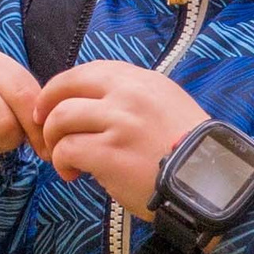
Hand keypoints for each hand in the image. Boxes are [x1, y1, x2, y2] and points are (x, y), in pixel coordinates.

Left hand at [34, 62, 206, 219]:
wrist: (210, 182)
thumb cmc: (190, 151)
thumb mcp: (168, 106)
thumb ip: (133, 99)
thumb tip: (93, 105)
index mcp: (142, 81)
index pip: (88, 71)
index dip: (61, 87)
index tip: (51, 104)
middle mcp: (128, 95)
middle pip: (66, 88)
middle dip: (46, 109)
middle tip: (44, 130)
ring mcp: (119, 123)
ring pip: (61, 119)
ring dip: (54, 140)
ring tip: (63, 159)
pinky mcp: (110, 154)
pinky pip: (67, 150)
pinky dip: (62, 162)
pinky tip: (72, 174)